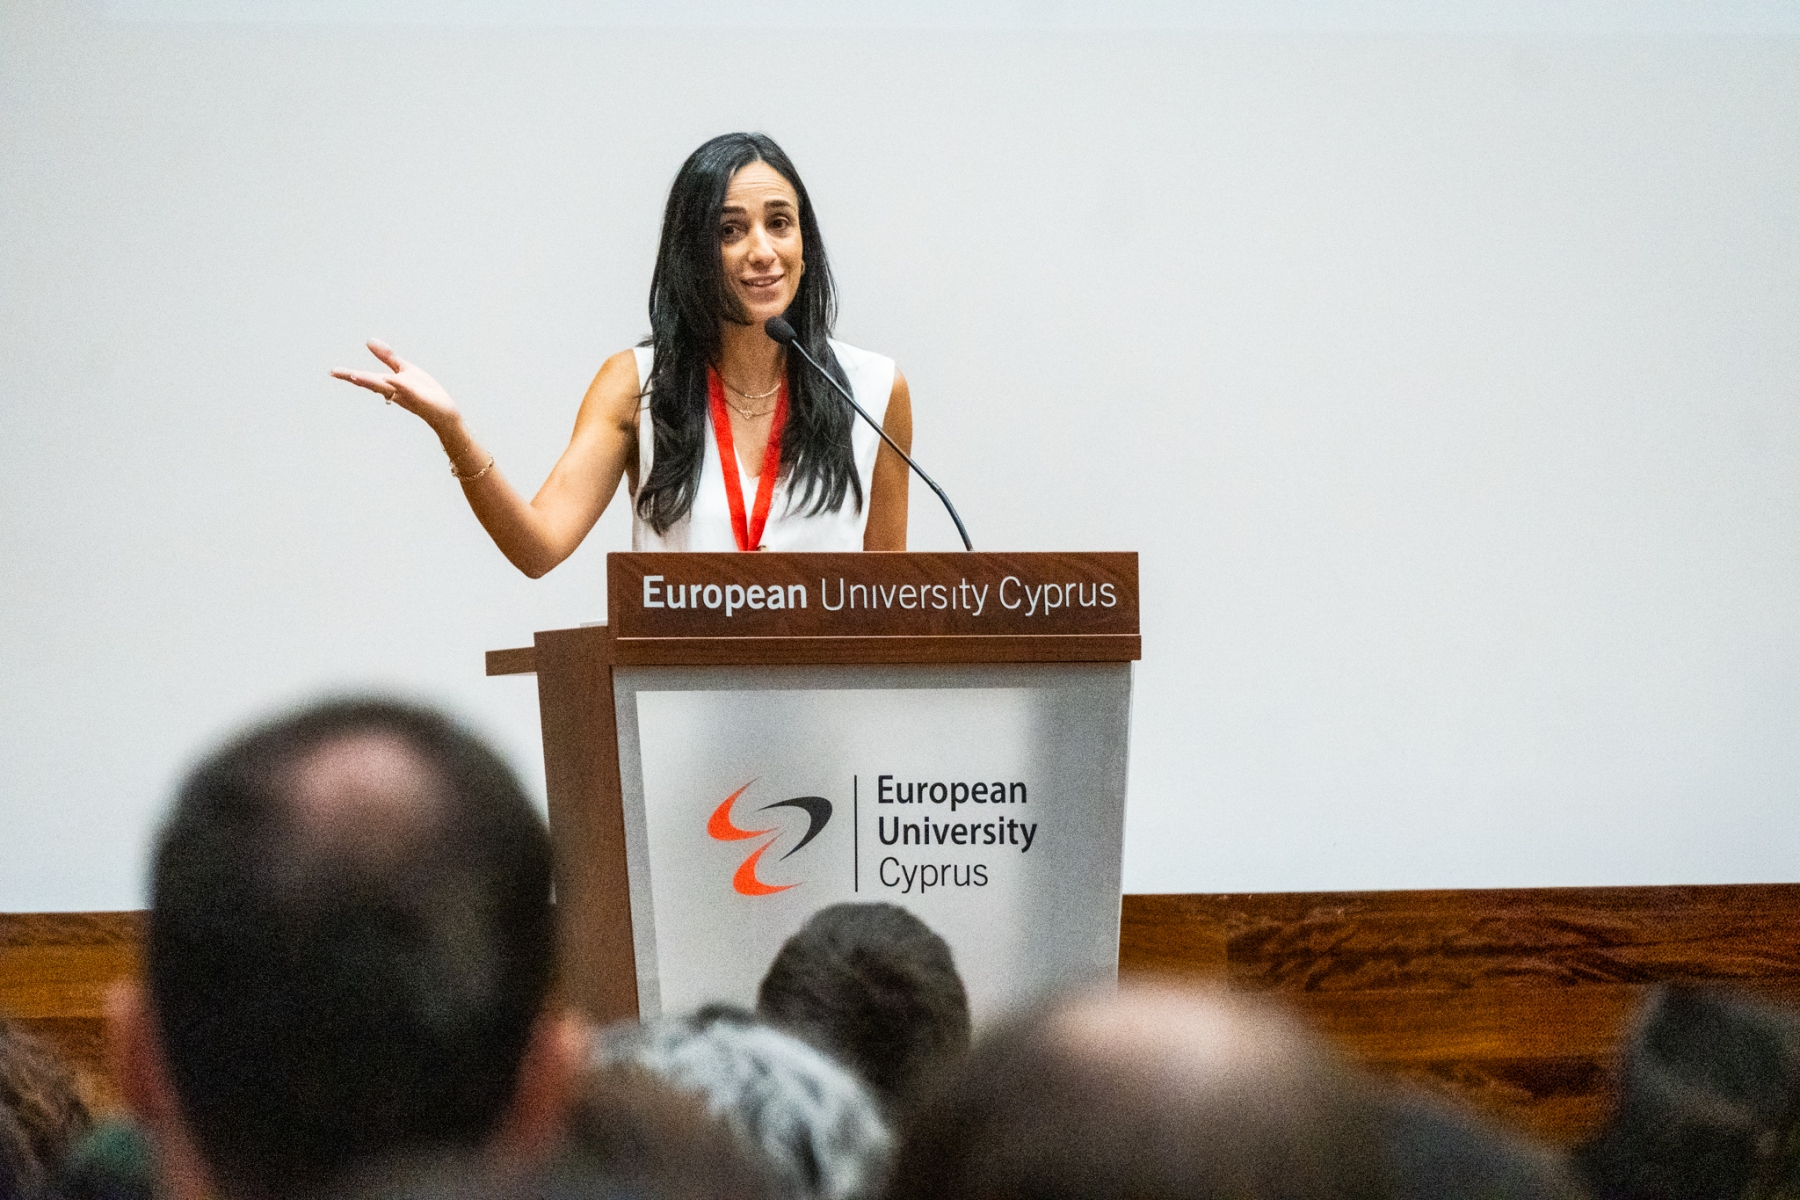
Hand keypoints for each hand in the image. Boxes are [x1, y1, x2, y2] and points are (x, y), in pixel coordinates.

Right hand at [332, 340, 459, 432]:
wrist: (444, 411)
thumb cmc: (424, 391)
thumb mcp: (404, 369)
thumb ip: (387, 357)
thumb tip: (369, 341)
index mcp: (389, 384)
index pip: (366, 378)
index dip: (349, 375)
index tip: (332, 372)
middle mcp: (395, 390)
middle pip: (372, 383)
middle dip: (355, 377)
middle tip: (335, 373)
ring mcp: (407, 395)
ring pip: (387, 387)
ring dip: (372, 382)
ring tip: (355, 375)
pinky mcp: (421, 398)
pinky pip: (410, 391)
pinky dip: (401, 386)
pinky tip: (394, 379)